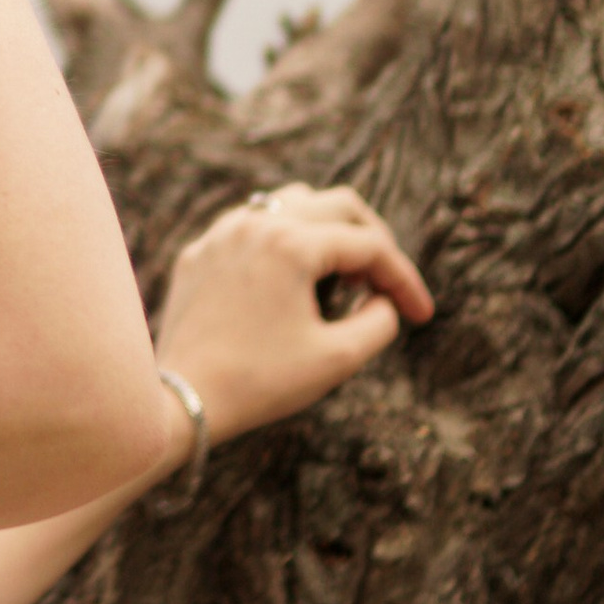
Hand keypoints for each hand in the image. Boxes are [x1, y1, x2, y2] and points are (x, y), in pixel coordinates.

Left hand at [153, 184, 432, 447]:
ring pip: (291, 204)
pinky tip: (292, 280)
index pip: (370, 247)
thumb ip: (379, 322)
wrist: (181, 399)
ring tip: (343, 275)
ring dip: (328, 230)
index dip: (404, 280)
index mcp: (292, 244)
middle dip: (374, 241)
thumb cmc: (259, 382)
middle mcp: (255, 223)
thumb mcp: (337, 359)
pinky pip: (252, 226)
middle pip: (337, 205)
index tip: (421, 315)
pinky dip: (284, 242)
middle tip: (386, 281)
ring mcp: (221, 233)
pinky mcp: (199, 252)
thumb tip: (383, 301)